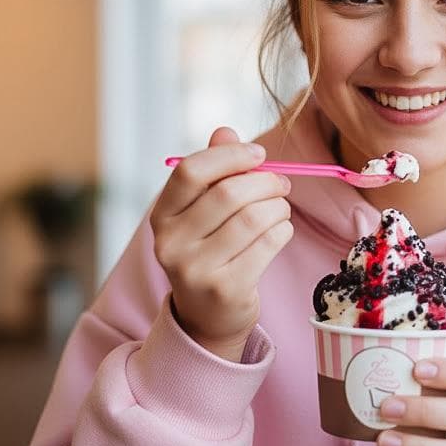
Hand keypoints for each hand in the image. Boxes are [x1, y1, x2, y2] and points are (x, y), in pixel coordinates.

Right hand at [149, 127, 293, 361]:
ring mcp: (195, 270)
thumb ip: (214, 169)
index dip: (230, 156)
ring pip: (253, 218)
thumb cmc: (211, 248)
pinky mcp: (224, 290)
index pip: (190, 171)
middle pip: (228, 194)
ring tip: (281, 208)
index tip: (258, 154)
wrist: (209, 315)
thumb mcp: (204, 209)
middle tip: (281, 183)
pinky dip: (283, 230)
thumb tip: (226, 131)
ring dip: (278, 207)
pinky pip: (267, 244)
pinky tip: (280, 230)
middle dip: (265, 182)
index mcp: (162, 216)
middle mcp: (171, 243)